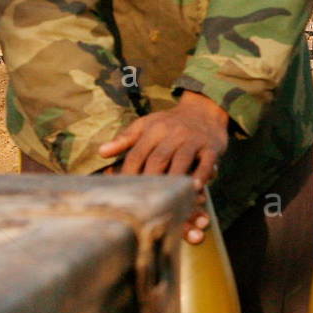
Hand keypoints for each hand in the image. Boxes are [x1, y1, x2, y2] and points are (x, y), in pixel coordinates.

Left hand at [98, 92, 228, 243]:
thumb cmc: (170, 122)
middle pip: (158, 159)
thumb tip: (101, 152)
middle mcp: (173, 133)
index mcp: (154, 129)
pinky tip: (196, 187)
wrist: (204, 110)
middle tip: (142, 203)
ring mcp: (193, 140)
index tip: (124, 192)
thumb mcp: (146, 124)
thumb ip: (125, 139)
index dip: (129, 173)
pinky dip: (202, 174)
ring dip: (175, 178)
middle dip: (150, 180)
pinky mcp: (211, 147)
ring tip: (168, 197)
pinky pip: (206, 161)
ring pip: (181, 160)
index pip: (137, 153)